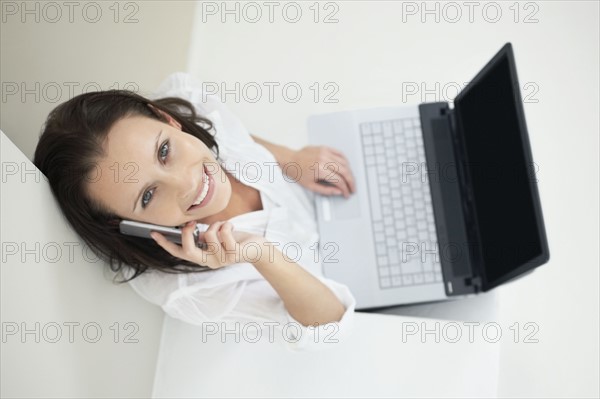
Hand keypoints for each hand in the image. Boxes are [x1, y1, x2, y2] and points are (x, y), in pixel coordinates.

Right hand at [150, 220, 265, 268]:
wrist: (257, 248)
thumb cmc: (235, 240)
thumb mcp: (215, 238)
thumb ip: (203, 237)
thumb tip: (190, 228)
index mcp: (203, 257)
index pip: (180, 253)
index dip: (166, 244)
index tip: (154, 232)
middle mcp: (210, 262)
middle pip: (189, 250)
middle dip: (187, 234)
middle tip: (191, 223)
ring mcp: (222, 260)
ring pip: (209, 234)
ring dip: (217, 224)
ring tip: (224, 227)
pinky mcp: (233, 254)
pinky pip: (224, 232)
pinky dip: (227, 225)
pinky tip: (232, 227)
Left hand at [286, 145, 355, 197]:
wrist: (290, 160)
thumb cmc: (297, 173)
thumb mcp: (310, 186)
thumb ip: (326, 190)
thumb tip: (338, 192)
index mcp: (320, 170)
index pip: (339, 180)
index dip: (345, 189)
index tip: (347, 193)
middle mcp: (324, 159)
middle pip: (344, 171)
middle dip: (351, 181)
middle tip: (352, 188)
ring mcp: (325, 152)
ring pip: (344, 162)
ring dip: (349, 172)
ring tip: (350, 180)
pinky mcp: (325, 148)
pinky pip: (340, 153)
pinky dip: (345, 161)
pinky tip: (347, 167)